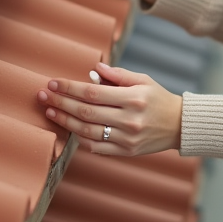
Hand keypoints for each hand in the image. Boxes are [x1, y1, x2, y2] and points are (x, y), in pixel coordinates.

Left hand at [37, 63, 181, 155]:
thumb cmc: (159, 98)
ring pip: (87, 132)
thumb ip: (118, 75)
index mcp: (133, 98)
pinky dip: (81, 139)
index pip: (93, 92)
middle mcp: (129, 120)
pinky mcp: (126, 152)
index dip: (70, 88)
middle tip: (43, 96)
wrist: (179, 125)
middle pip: (86, 112)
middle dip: (61, 103)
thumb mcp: (143, 80)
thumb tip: (94, 68)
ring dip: (65, 121)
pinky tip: (70, 129)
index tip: (53, 83)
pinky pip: (97, 148)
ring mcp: (127, 139)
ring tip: (51, 112)